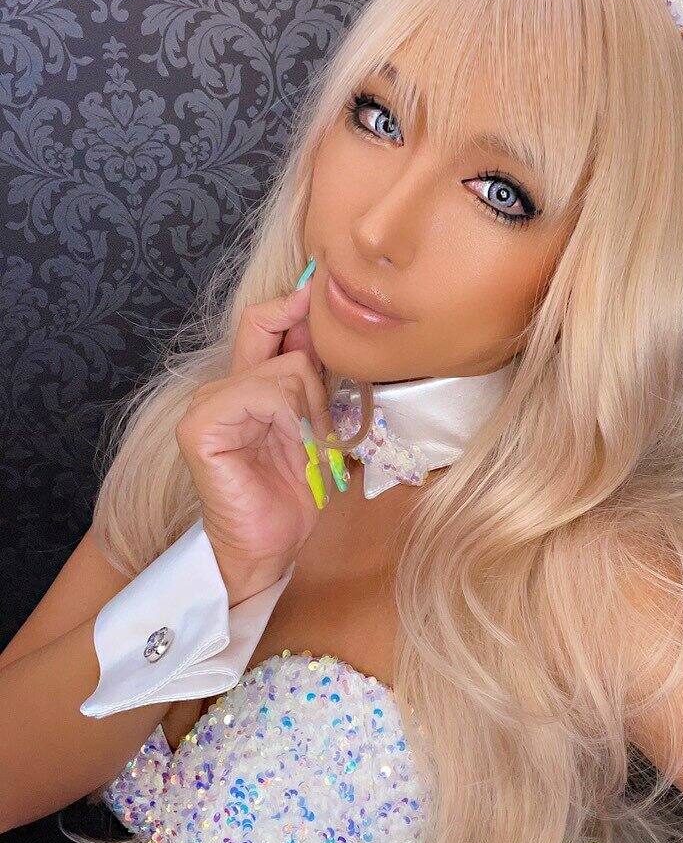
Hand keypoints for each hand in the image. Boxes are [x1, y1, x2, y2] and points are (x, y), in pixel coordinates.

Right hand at [175, 274, 339, 605]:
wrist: (269, 544)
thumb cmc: (292, 490)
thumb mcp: (313, 420)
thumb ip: (311, 376)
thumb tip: (321, 321)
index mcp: (242, 382)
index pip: (262, 321)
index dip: (293, 306)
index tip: (319, 298)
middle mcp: (218, 386)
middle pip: (283, 342)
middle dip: (318, 385)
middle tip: (320, 430)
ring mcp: (205, 404)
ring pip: (285, 372)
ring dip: (312, 412)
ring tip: (307, 449)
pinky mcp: (201, 426)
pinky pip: (266, 395)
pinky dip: (294, 422)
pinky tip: (293, 448)